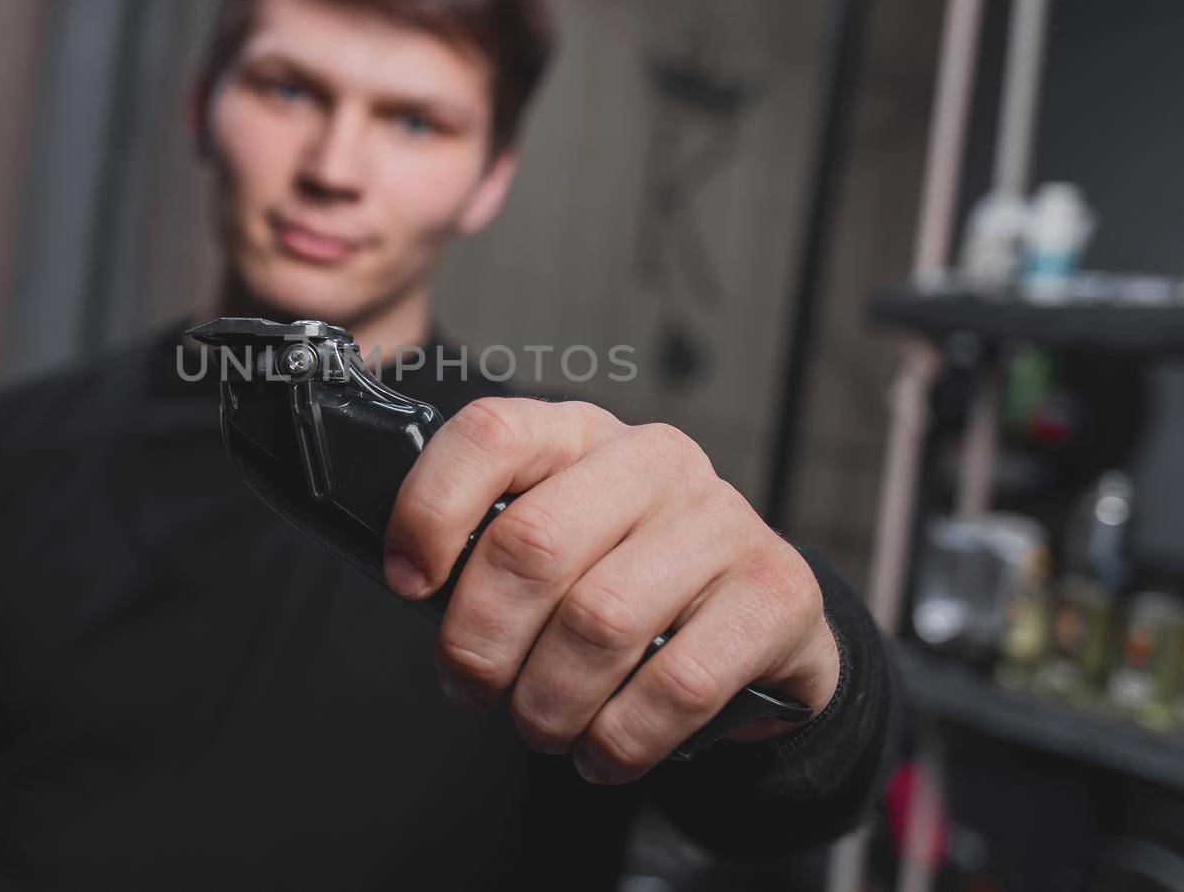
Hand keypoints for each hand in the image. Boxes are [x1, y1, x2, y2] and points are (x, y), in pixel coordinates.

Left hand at [381, 397, 839, 783]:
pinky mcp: (777, 594)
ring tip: (541, 726)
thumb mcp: (554, 546)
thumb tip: (413, 585)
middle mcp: (654, 459)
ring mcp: (723, 520)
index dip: (431, 510)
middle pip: (533, 544)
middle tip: (471, 688)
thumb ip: (487, 550)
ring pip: (600, 622)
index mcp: (579, 433)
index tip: (407, 583)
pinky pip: (677, 684)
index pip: (492, 433)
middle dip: (480, 639)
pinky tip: (602, 751)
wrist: (757, 626)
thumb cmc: (622, 583)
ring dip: (548, 702)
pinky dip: (620, 738)